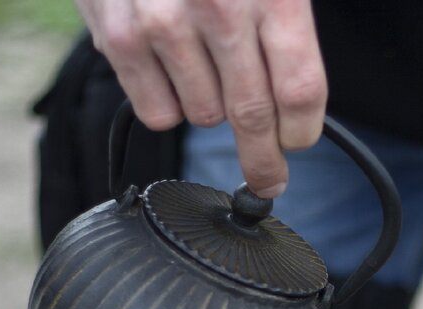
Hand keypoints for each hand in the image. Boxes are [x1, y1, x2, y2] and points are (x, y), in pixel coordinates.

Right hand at [76, 0, 326, 196]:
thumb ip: (284, 29)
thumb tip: (294, 111)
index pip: (299, 90)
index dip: (302, 132)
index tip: (297, 143)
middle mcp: (220, 6)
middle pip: (253, 116)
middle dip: (264, 160)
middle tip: (268, 177)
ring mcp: (165, 23)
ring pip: (205, 115)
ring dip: (210, 109)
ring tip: (202, 67)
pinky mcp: (119, 35)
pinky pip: (157, 111)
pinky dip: (167, 102)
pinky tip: (166, 65)